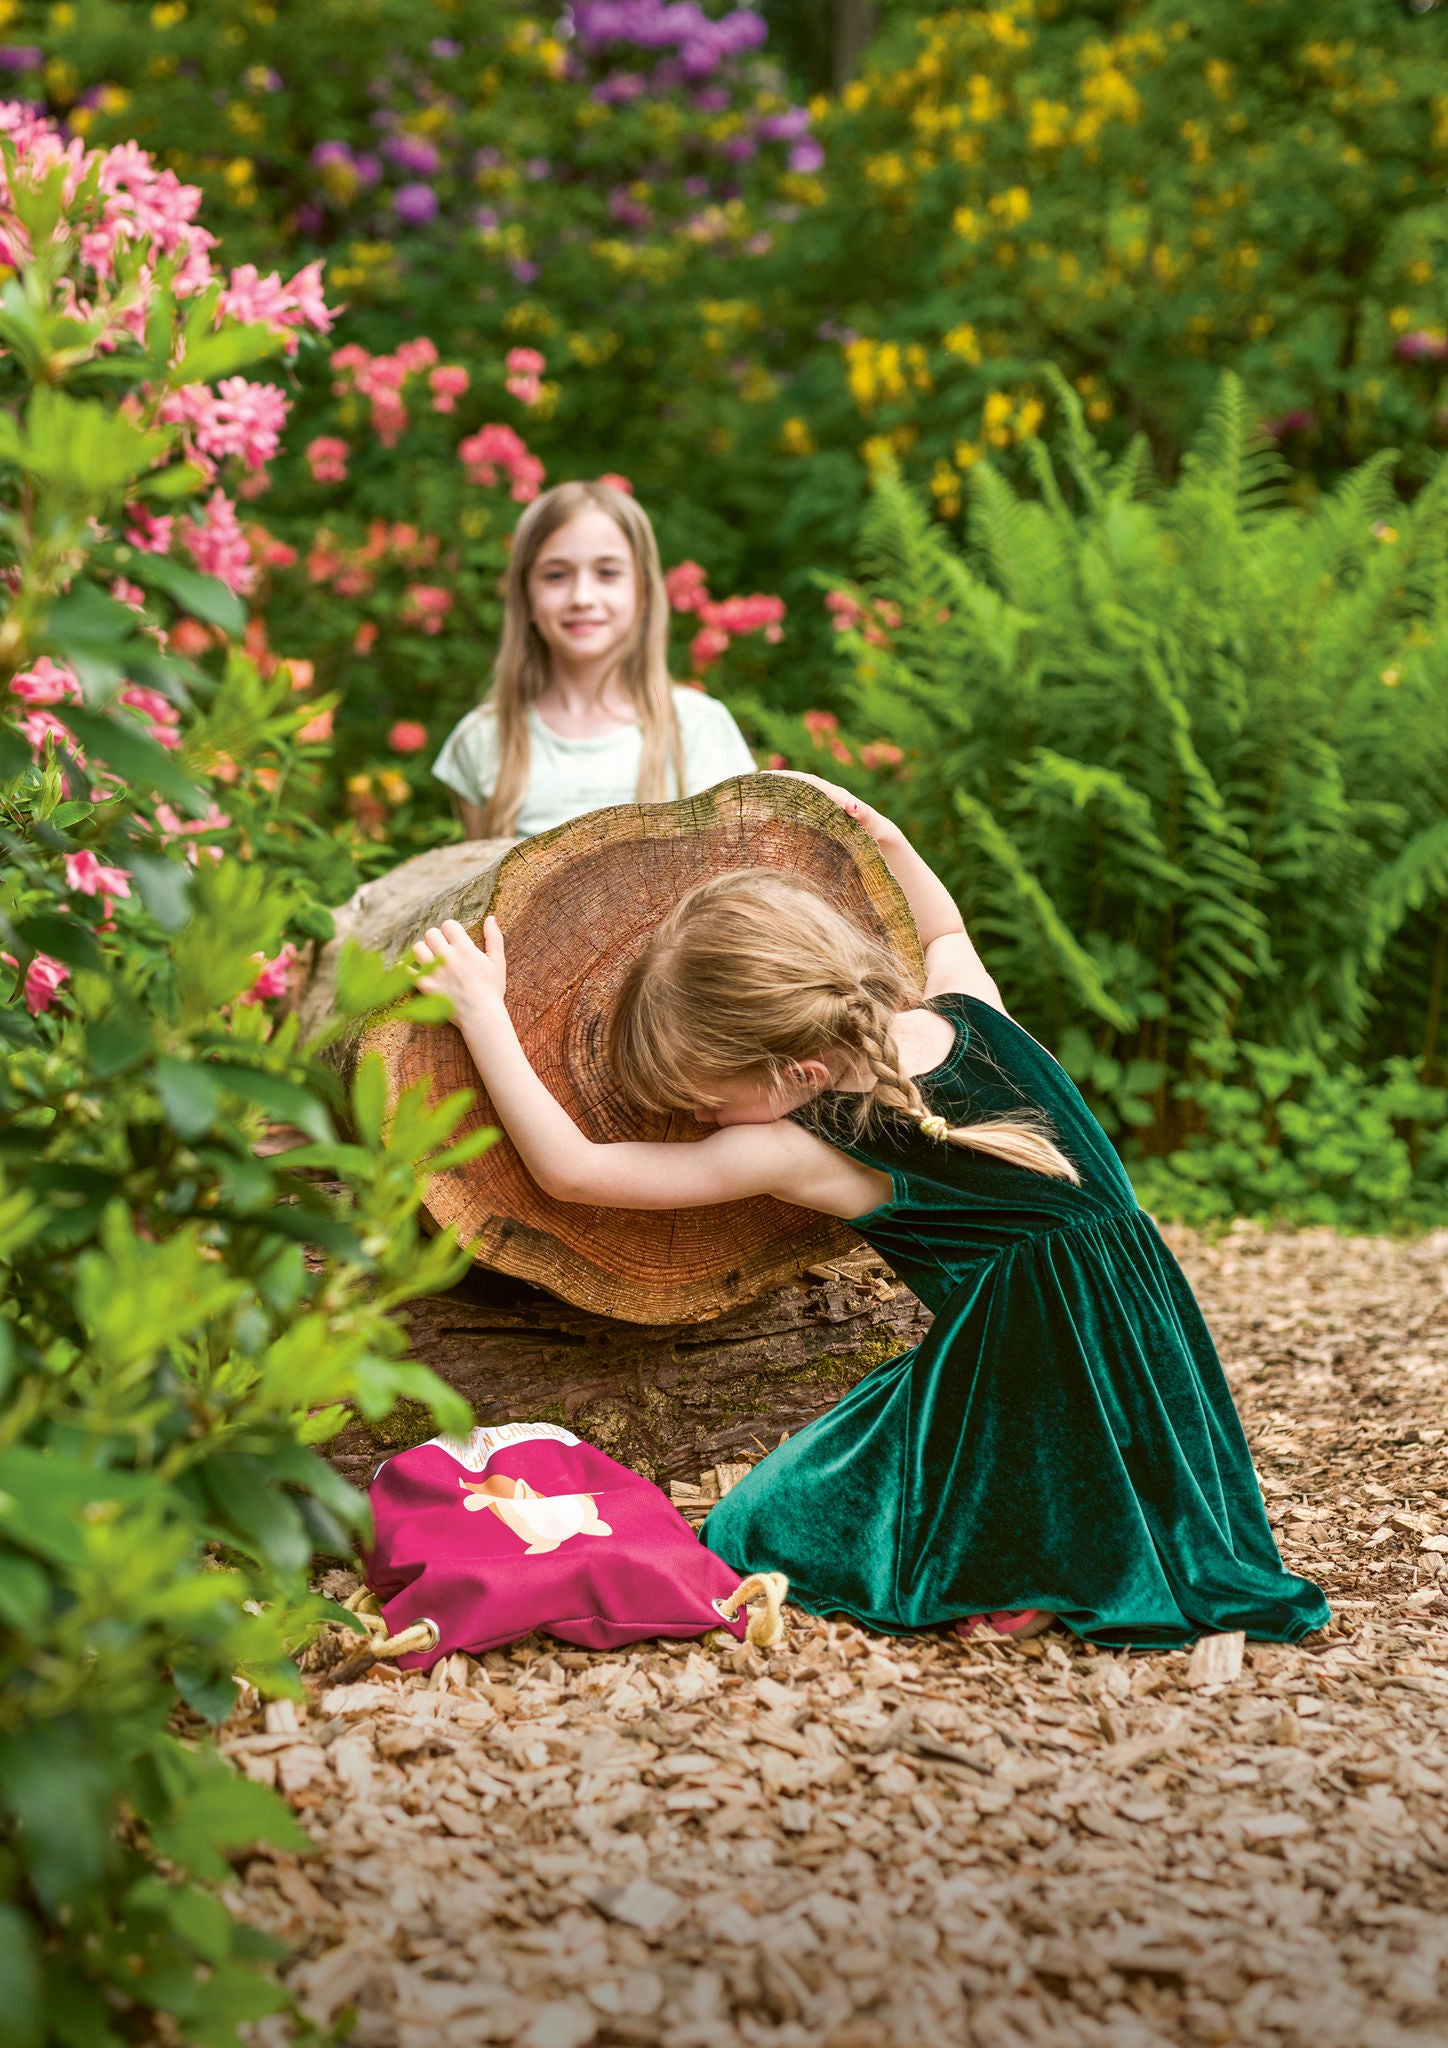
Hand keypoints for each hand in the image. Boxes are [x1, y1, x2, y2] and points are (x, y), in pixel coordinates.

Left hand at [414, 915, 506, 1017]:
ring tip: (430, 958)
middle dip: (436, 939)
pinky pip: (407, 972)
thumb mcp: (498, 961)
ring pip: (418, 948)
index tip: (454, 939)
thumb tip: (491, 918)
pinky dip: (404, 968)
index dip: (451, 930)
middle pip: (431, 934)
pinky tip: (405, 966)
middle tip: (442, 948)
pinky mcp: (425, 985)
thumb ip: (494, 938)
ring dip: (423, 951)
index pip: (448, 925)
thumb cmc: (492, 989)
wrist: (481, 1015)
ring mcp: (434, 971)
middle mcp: (447, 957)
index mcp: (464, 948)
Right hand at [765, 768, 893, 842]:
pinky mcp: (823, 818)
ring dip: (782, 792)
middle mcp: (828, 798)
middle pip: (801, 784)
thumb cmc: (877, 832)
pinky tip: (774, 813)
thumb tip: (852, 806)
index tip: (769, 775)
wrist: (881, 838)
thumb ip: (865, 815)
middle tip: (757, 780)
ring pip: (800, 795)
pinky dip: (788, 807)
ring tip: (760, 792)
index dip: (790, 777)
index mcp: (837, 796)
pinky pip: (803, 808)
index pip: (809, 782)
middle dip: (780, 780)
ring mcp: (825, 807)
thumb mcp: (873, 824)